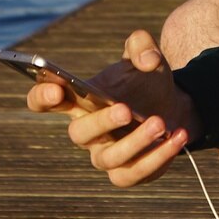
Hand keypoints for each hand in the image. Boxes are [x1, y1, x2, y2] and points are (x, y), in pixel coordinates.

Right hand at [24, 29, 199, 186]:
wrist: (174, 107)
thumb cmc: (146, 82)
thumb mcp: (144, 55)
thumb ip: (142, 45)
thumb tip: (148, 59)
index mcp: (78, 100)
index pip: (42, 101)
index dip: (41, 96)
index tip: (56, 89)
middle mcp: (86, 131)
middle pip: (78, 133)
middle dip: (101, 122)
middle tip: (125, 109)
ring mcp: (105, 156)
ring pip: (108, 159)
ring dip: (134, 142)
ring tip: (159, 123)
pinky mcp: (128, 173)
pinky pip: (135, 174)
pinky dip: (157, 158)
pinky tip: (177, 136)